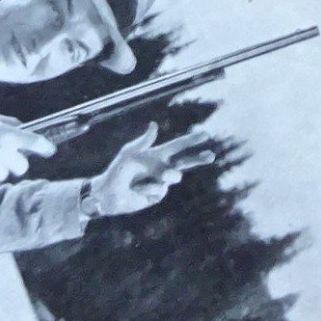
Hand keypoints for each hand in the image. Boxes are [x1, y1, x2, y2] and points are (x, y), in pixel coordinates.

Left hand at [85, 123, 213, 217]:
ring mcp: (161, 183)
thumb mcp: (128, 154)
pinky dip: (148, 190)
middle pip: (185, 162)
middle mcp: (161, 168)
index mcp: (156, 155)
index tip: (206, 134)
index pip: (178, 146)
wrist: (108, 195)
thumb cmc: (116, 171)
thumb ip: (143, 142)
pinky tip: (137, 192)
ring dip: (160, 176)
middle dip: (198, 158)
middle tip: (211, 155)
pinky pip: (160, 191)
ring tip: (140, 181)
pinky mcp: (158, 196)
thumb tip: (154, 125)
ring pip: (173, 177)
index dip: (192, 140)